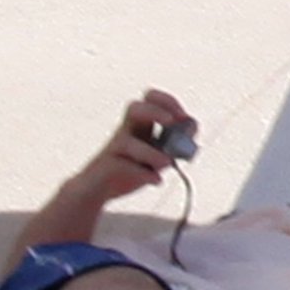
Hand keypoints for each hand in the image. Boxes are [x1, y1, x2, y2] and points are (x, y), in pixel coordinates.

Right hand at [69, 90, 189, 203]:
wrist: (97, 190)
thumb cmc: (129, 168)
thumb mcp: (157, 155)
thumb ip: (175, 143)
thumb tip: (193, 125)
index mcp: (138, 125)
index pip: (150, 99)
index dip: (168, 102)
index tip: (183, 117)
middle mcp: (124, 133)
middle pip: (134, 108)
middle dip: (156, 112)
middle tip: (172, 124)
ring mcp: (114, 151)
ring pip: (128, 143)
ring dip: (151, 152)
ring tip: (167, 163)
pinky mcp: (108, 169)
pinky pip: (123, 168)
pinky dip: (144, 175)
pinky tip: (157, 181)